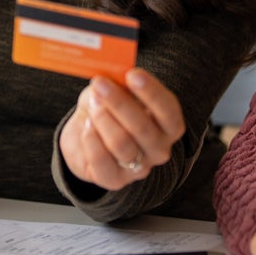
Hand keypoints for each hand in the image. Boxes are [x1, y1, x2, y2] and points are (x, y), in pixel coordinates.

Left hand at [58, 69, 184, 190]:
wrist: (87, 132)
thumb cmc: (109, 107)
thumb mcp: (117, 89)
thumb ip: (119, 83)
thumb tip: (112, 75)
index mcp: (169, 125)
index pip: (169, 111)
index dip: (152, 93)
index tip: (132, 74)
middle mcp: (159, 149)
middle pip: (142, 128)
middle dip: (118, 103)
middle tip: (99, 83)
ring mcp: (139, 168)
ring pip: (121, 144)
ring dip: (103, 119)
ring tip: (92, 104)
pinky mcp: (114, 180)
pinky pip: (101, 160)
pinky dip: (91, 139)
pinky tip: (86, 125)